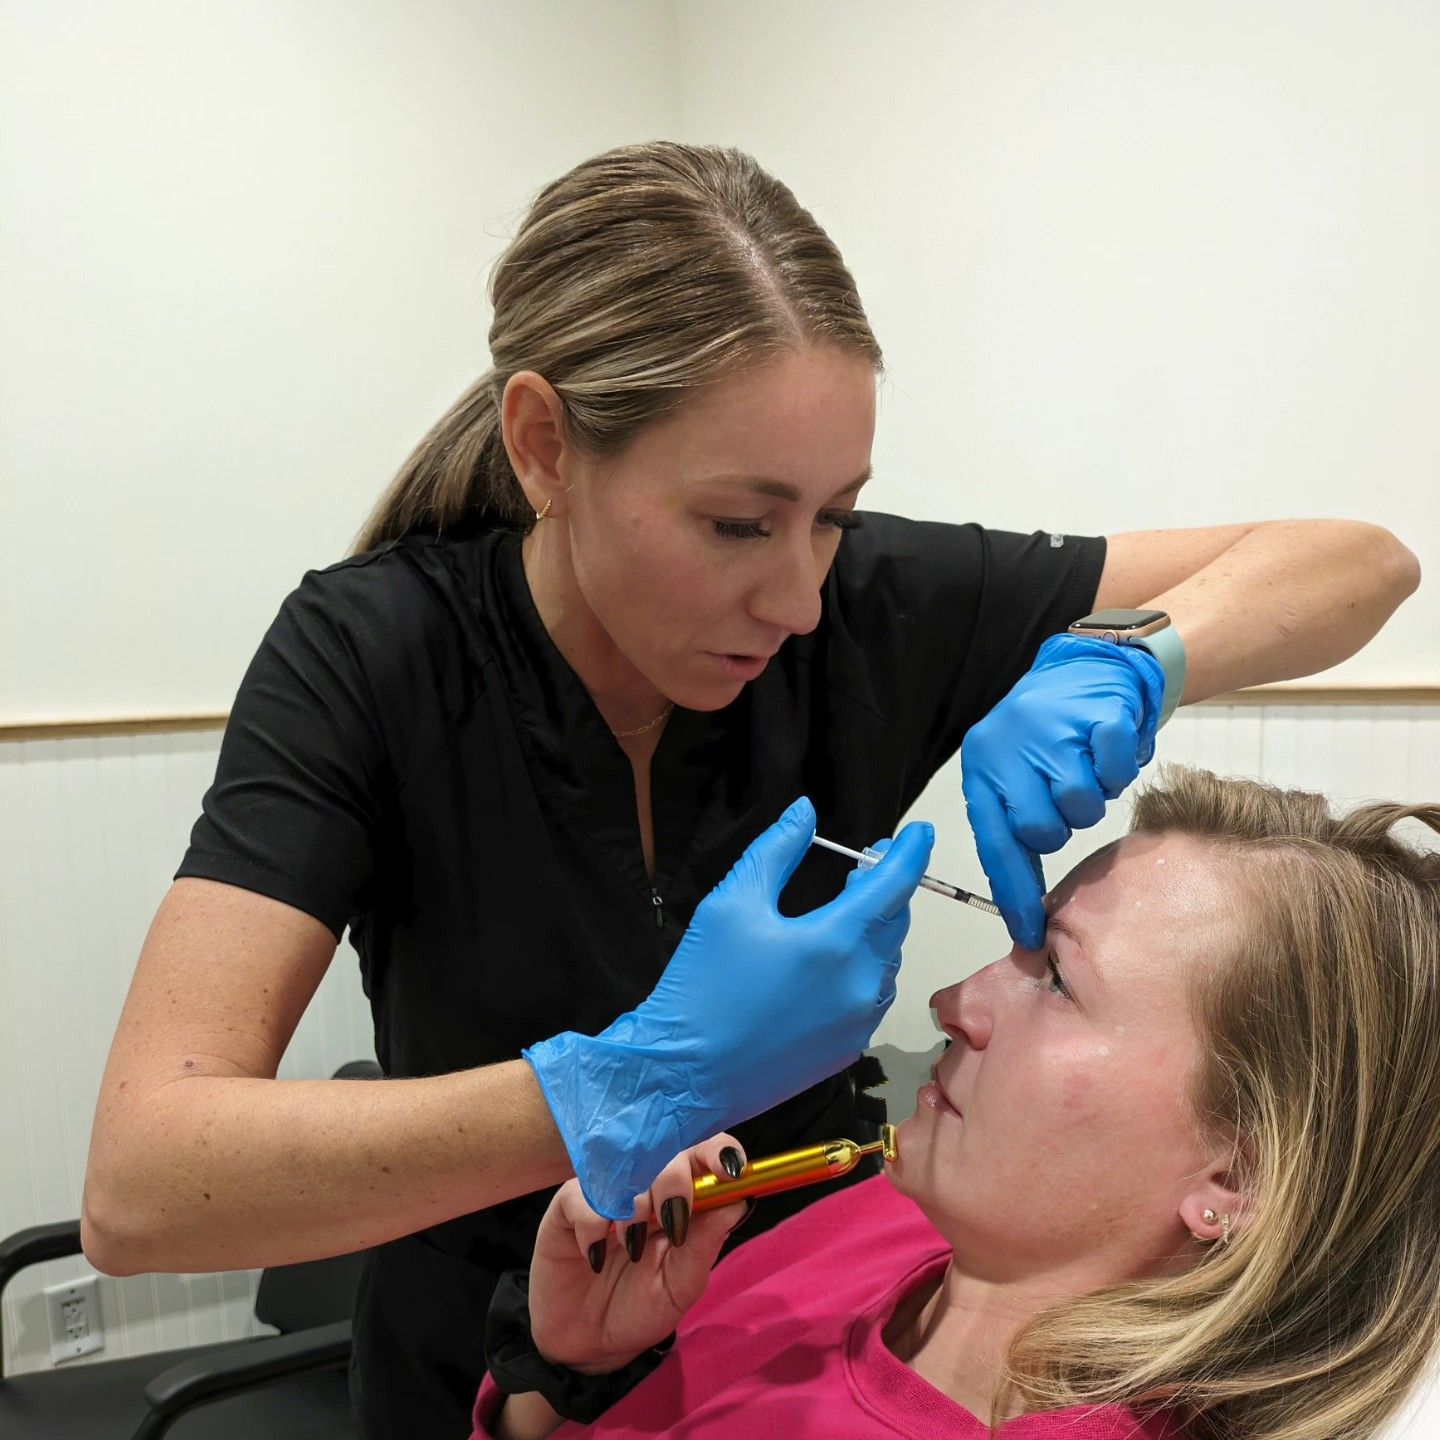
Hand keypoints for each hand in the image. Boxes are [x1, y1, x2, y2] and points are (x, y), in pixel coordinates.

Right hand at [525, 797, 933, 1217]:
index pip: (894, 883)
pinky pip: (871, 998)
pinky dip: (863, 971)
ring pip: (886, 961)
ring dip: (875, 931)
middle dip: (884, 889)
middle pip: (894, 922)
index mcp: (836, 941)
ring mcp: (858, 1023)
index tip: (919, 832)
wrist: (684, 1073)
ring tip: (844, 913)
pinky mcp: (847, 1051)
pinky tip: (830, 965)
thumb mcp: (731, 903)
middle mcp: (860, 983)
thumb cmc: (703, 984)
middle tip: (861, 867)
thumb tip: (804, 812)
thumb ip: (776, 850)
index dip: (911, 851)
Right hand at [528, 1136, 747, 1373]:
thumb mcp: (680, 1286)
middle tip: (670, 1221)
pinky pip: (580, 1195)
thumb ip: (705, 1244)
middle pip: (666, 1151)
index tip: (729, 1169)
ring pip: (624, 1166)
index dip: (718, 1151)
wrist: (586, 1343)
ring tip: (631, 1246)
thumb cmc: (640, 1310)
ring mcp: (606, 1193)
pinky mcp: (568, 1206)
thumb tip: (740, 1201)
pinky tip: (594, 1254)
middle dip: (675, 1180)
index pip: (704, 1154)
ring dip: (634, 1206)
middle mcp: (646, 1187)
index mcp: (683, 1200)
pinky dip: (592, 1224)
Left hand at [961, 634, 1163, 948]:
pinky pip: (1115, 773)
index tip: (1030, 933)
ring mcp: (1053, 730)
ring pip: (1081, 807)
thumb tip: (1023, 907)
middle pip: (1042, 831)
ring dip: (1093, 797)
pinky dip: (1120, 769)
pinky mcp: (1097, 716)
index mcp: (983, 767)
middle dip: (1061, 827)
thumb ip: (1013, 824)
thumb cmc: (1049, 732)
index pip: (993, 842)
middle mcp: (1009, 747)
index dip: (1013, 892)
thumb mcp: (1013, 772)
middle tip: (1067, 796)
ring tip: (1087, 767)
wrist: (1091, 664)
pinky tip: (1108, 749)